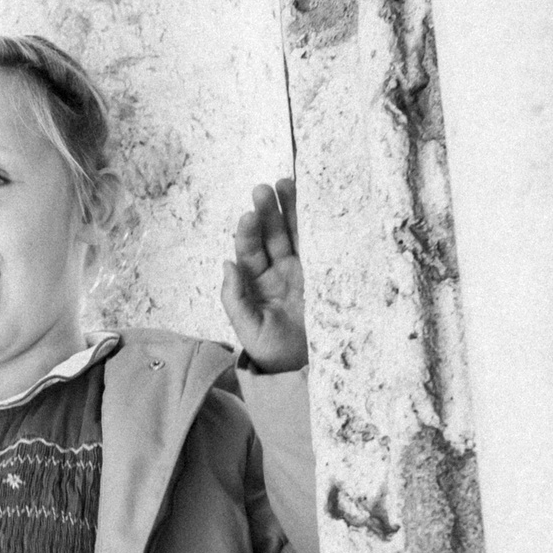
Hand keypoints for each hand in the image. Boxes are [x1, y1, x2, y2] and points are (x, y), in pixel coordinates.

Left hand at [221, 177, 306, 373]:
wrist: (308, 369)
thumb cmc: (273, 351)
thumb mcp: (248, 328)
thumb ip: (234, 298)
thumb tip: (226, 262)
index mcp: (257, 282)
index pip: (250, 251)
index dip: (248, 233)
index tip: (248, 215)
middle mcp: (279, 272)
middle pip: (272, 235)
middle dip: (268, 211)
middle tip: (264, 189)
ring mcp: (303, 271)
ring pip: (296, 234)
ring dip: (291, 209)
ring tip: (286, 183)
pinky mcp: (326, 274)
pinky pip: (320, 245)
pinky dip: (318, 224)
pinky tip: (316, 203)